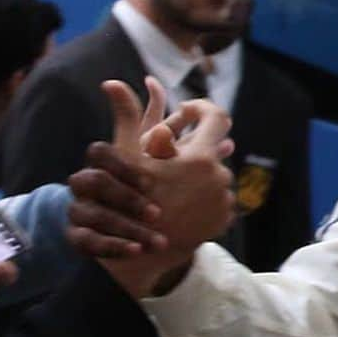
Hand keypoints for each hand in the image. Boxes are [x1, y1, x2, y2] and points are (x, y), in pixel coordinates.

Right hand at [66, 78, 235, 297]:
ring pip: (215, 174)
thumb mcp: (127, 159)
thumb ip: (128, 118)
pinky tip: (181, 202)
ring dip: (198, 172)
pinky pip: (217, 197)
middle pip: (214, 148)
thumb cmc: (130, 202)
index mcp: (200, 158)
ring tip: (175, 181)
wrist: (144, 254)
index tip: (187, 109)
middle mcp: (220, 176)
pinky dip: (202, 194)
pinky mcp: (225, 219)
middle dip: (195, 146)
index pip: (216, 116)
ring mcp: (225, 200)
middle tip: (175, 151)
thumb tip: (112, 82)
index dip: (201, 108)